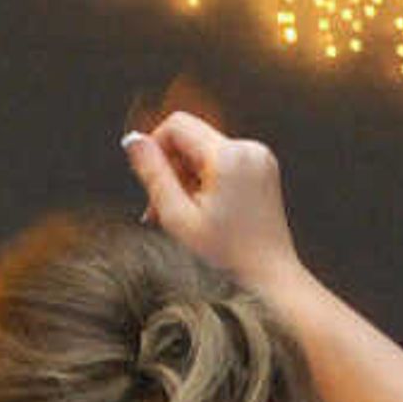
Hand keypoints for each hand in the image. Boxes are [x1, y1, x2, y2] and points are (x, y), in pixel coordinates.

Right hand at [121, 114, 302, 292]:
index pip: (177, 125)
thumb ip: (152, 173)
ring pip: (205, 151)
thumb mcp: (177, 216)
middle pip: (191, 138)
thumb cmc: (226, 254)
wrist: (270, 276)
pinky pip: (223, 162)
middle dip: (171, 169)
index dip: (155, 148)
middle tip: (162, 209)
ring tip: (184, 215)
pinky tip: (204, 211)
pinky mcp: (264, 169)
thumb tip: (132, 140)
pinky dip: (207, 181)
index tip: (151, 182)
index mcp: (229, 155)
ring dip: (187, 178)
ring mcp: (260, 158)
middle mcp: (250, 148)